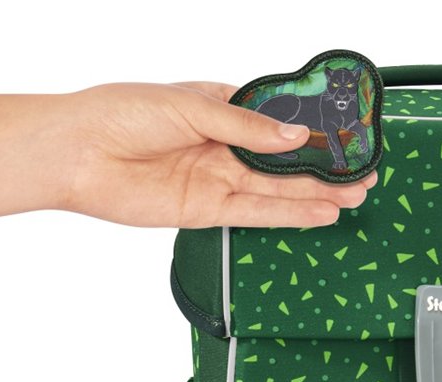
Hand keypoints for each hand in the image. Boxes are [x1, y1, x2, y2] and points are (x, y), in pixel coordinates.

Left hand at [0, 86, 376, 227]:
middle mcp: (223, 145)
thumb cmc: (119, 114)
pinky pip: (256, 213)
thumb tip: (293, 137)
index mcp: (220, 107)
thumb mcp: (189, 106)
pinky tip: (318, 213)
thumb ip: (244, 127)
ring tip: (354, 196)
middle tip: (364, 173)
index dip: (311, 129)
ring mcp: (217, 180)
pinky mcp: (207, 210)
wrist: (77, 155)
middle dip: (325, 168)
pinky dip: (288, 214)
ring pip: (277, 190)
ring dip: (316, 194)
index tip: (346, 135)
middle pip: (285, 161)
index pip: (277, 119)